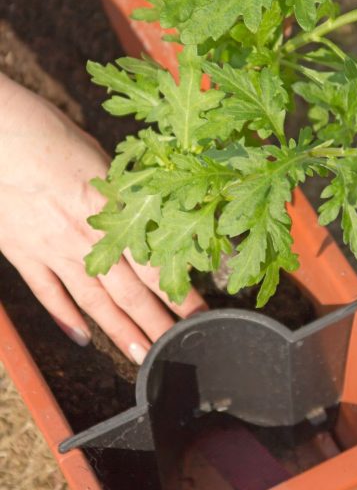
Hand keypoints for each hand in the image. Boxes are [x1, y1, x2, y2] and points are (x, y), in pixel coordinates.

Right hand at [0, 75, 205, 361]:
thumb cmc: (50, 134)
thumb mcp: (101, 159)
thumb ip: (122, 193)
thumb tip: (148, 212)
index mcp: (110, 210)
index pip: (153, 264)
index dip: (179, 293)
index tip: (200, 314)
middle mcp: (84, 237)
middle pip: (128, 291)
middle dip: (156, 325)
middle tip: (178, 350)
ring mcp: (51, 249)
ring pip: (92, 301)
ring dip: (119, 331)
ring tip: (142, 356)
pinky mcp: (22, 252)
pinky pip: (47, 292)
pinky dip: (64, 317)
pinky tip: (81, 338)